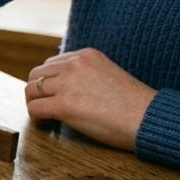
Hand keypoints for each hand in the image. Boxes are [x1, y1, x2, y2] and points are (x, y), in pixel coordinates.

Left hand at [25, 48, 156, 150]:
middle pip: (36, 75)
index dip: (48, 83)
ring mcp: (68, 84)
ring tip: (46, 117)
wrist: (148, 118)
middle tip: (44, 107)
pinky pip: (34, 109)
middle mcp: (74, 64)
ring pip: (31, 91)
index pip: (50, 64)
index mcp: (86, 55)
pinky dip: (36, 118)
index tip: (53, 96)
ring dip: (34, 104)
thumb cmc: (133, 104)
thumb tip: (60, 88)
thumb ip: (85, 75)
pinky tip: (47, 124)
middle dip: (36, 92)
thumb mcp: (107, 75)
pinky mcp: (64, 105)